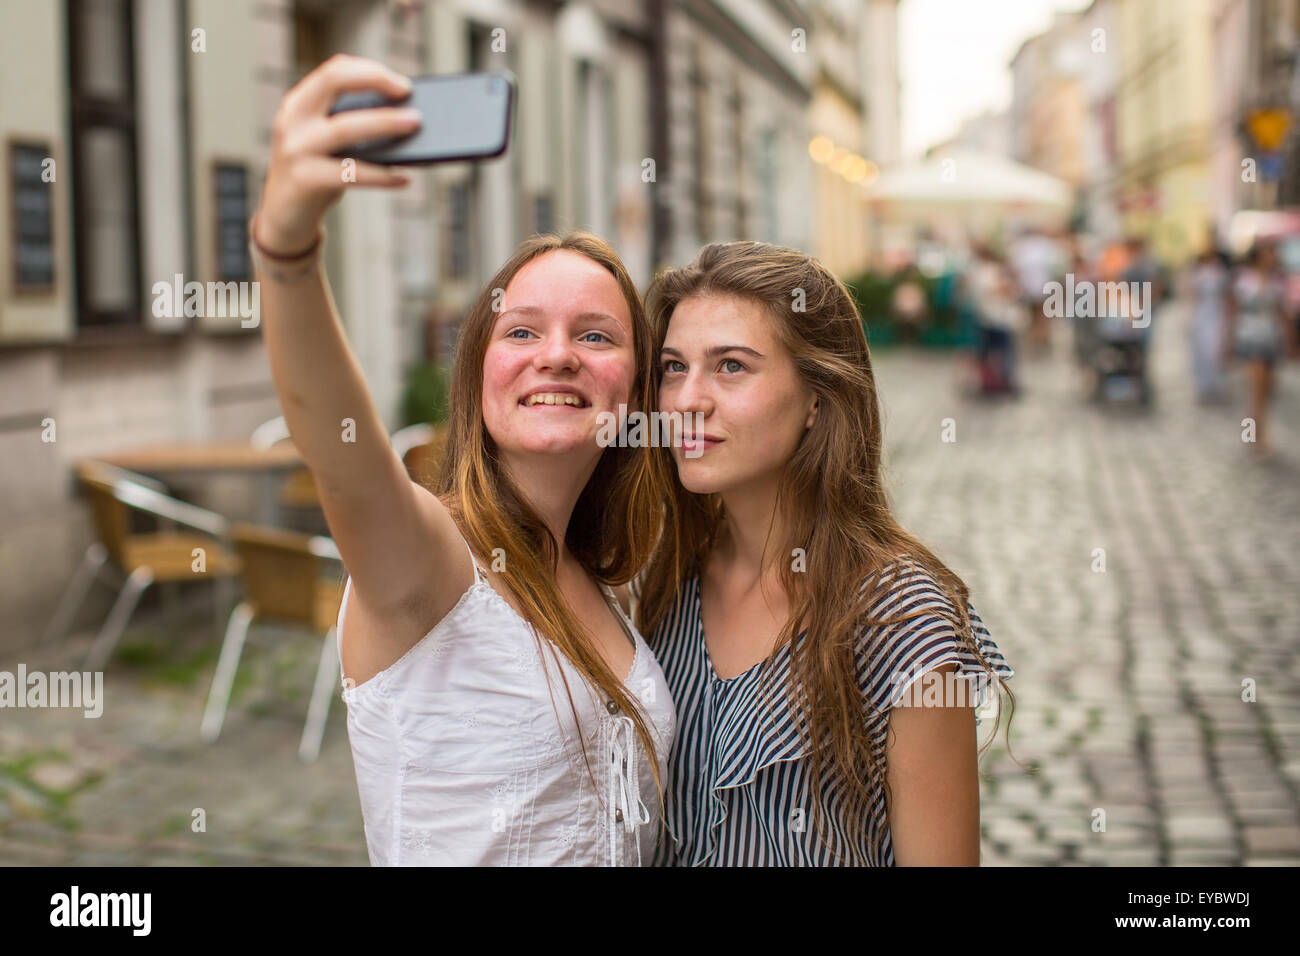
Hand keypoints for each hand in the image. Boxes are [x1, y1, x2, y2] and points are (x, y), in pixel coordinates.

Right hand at [253, 54, 419, 255]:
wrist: (282, 219)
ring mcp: (296, 149)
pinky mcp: (305, 180)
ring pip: (345, 127)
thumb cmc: (316, 176)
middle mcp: (293, 120)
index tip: (403, 84)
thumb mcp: (326, 145)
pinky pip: (351, 173)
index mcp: (299, 105)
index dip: (370, 71)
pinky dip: (381, 176)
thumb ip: (351, 128)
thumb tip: (406, 120)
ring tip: (415, 124)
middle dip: (375, 80)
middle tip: (408, 93)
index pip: (334, 71)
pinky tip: (404, 179)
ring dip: (384, 122)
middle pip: (334, 82)